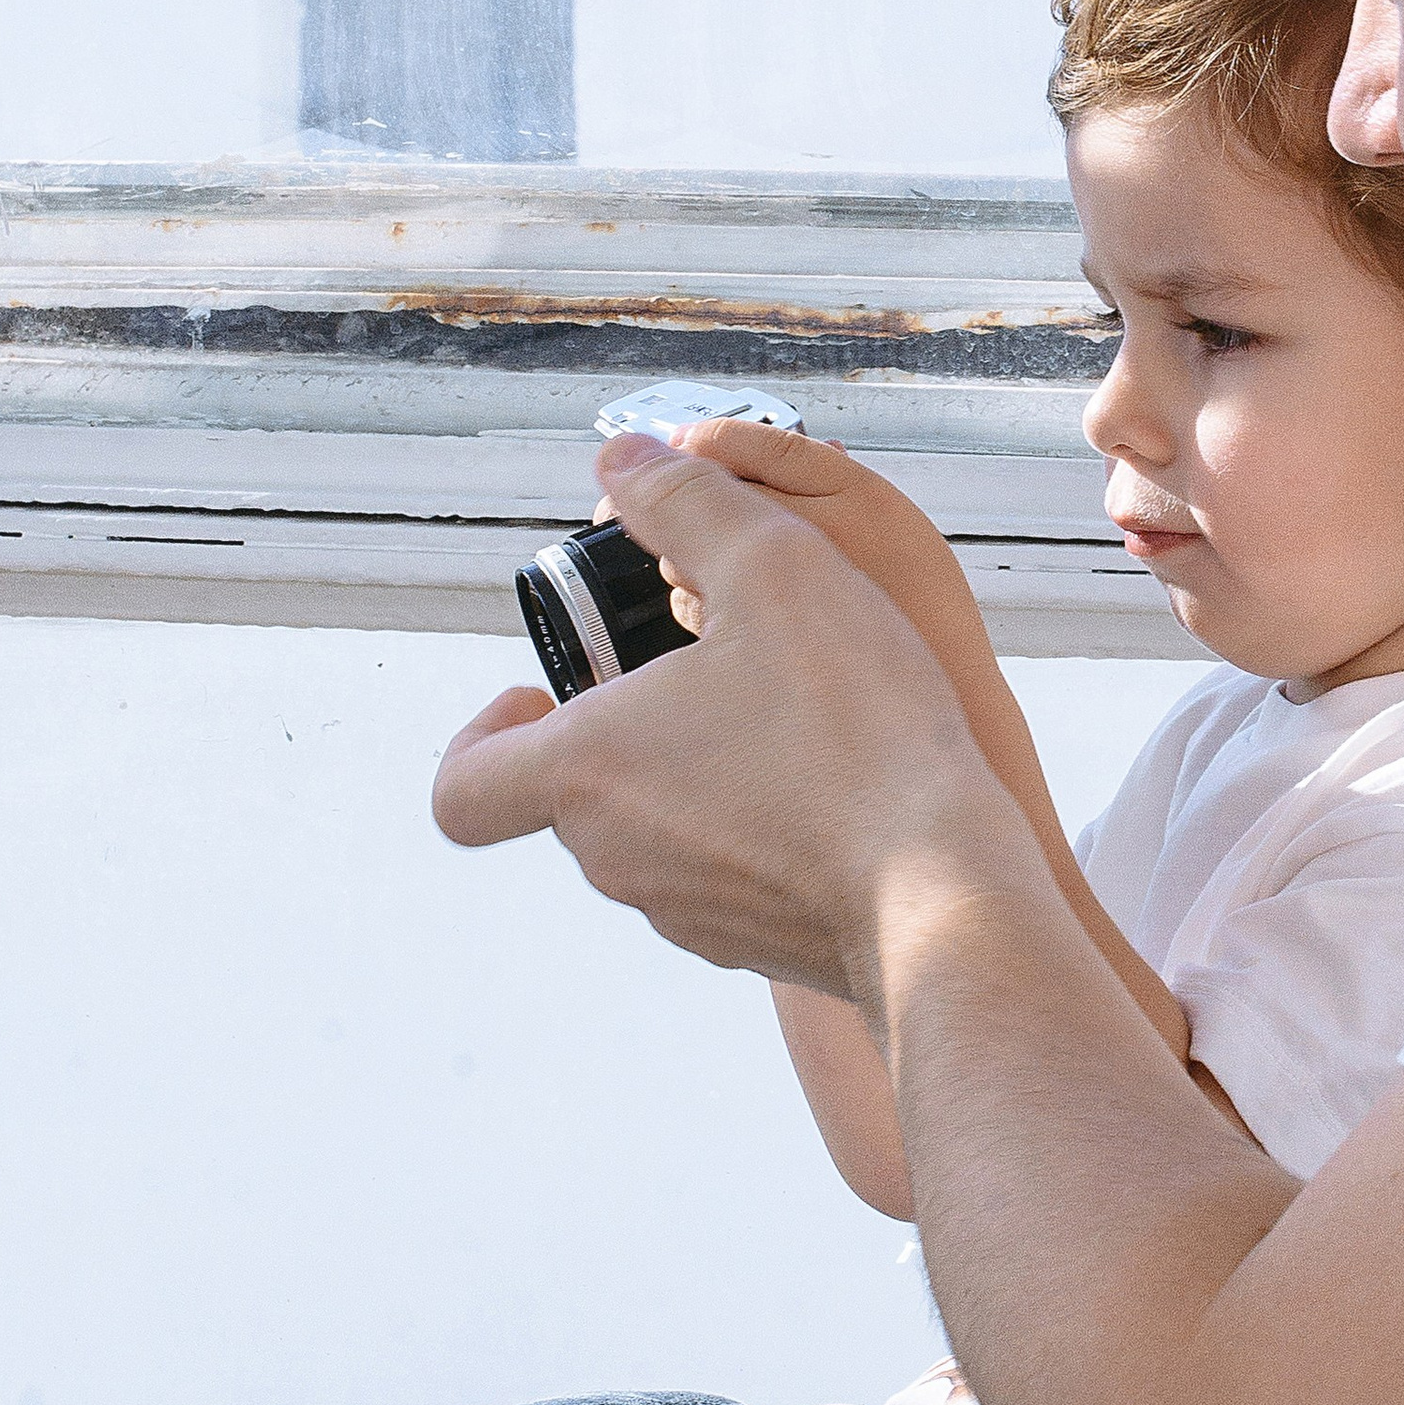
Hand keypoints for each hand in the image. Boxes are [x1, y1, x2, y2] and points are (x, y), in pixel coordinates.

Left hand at [433, 433, 1034, 998]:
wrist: (945, 893)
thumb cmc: (854, 729)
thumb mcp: (774, 566)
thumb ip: (685, 502)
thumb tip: (622, 457)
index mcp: (585, 773)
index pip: (459, 792)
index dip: (478, 739)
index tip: (534, 698)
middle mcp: (614, 859)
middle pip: (573, 797)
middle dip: (619, 731)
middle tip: (698, 673)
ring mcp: (683, 915)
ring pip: (652, 838)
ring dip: (690, 778)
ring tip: (780, 721)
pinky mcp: (752, 947)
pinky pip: (725, 880)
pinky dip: (753, 833)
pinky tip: (829, 790)